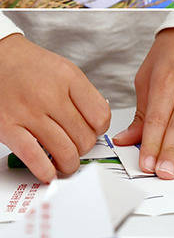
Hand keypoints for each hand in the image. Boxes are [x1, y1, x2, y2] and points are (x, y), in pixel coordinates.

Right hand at [0, 35, 109, 182]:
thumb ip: (83, 95)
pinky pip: (34, 157)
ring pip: (65, 151)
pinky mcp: (8, 128)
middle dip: (85, 148)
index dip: (101, 129)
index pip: (101, 116)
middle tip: (78, 147)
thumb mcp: (65, 71)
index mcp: (70, 79)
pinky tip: (48, 171)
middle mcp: (51, 96)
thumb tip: (99, 121)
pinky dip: (45, 171)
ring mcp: (29, 113)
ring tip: (66, 163)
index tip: (94, 131)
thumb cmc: (31, 66)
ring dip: (69, 164)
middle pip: (84, 137)